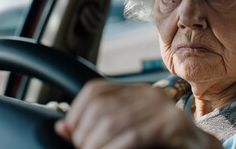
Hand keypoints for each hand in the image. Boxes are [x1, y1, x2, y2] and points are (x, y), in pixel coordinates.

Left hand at [54, 79, 221, 148]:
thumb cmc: (161, 143)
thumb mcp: (126, 131)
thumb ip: (96, 128)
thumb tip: (62, 128)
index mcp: (136, 91)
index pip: (95, 91)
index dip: (76, 114)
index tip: (72, 135)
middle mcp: (148, 93)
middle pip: (100, 107)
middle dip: (84, 135)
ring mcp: (162, 107)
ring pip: (113, 122)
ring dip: (95, 144)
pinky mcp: (173, 123)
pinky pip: (133, 136)